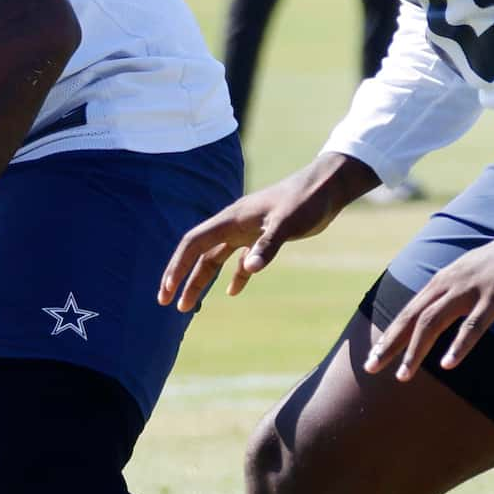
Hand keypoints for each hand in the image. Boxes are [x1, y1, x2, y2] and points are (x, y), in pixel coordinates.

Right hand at [160, 155, 377, 311]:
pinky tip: (233, 292)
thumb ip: (267, 246)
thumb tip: (249, 270)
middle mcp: (234, 225)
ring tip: (188, 306)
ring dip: (201, 281)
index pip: (194, 243)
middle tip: (166, 303)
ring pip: (216, 258)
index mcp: (232, 220)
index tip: (167, 289)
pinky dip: (235, 276)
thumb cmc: (306, 200)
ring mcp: (247, 231)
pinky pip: (240, 259)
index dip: (177, 266)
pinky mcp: (263, 236)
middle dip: (181, 277)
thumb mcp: (287, 223)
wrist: (327, 188)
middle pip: (198, 253)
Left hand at [364, 211, 493, 380]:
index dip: (388, 335)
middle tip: (371, 368)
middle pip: (412, 317)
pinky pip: (473, 324)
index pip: (408, 312)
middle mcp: (449, 284)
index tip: (372, 358)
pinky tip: (448, 364)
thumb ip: (449, 295)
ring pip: (434, 322)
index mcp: (441, 281)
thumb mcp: (466, 277)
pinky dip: (459, 345)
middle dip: (390, 344)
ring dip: (416, 350)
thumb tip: (433, 316)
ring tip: (403, 375)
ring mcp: (471, 290)